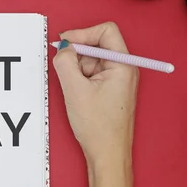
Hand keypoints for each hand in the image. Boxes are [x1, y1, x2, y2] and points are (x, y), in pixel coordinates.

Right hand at [53, 22, 138, 167]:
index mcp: (123, 65)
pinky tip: (77, 94)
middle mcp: (124, 69)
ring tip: (74, 90)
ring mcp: (118, 79)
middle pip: (97, 44)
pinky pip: (92, 74)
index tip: (65, 44)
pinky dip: (80, 79)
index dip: (82, 33)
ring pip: (91, 60)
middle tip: (64, 69)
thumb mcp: (75, 90)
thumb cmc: (99, 128)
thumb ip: (65, 63)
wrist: (107, 155)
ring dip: (77, 69)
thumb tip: (62, 47)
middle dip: (77, 54)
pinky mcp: (110, 89)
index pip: (105, 31)